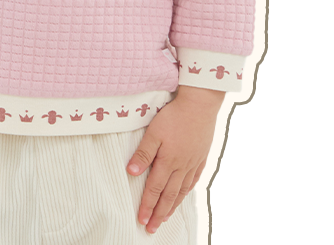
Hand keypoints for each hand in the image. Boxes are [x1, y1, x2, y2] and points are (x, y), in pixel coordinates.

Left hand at [126, 86, 224, 233]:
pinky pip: (193, 181)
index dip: (147, 205)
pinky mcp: (201, 157)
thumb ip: (143, 153)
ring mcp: (193, 163)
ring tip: (165, 219)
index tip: (142, 220)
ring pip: (181, 191)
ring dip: (172, 207)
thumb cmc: (174, 116)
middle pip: (168, 196)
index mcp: (168, 161)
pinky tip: (183, 197)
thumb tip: (131, 172)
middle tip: (151, 228)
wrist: (200, 105)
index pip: (154, 189)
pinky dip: (186, 192)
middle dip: (159, 213)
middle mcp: (181, 166)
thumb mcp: (154, 132)